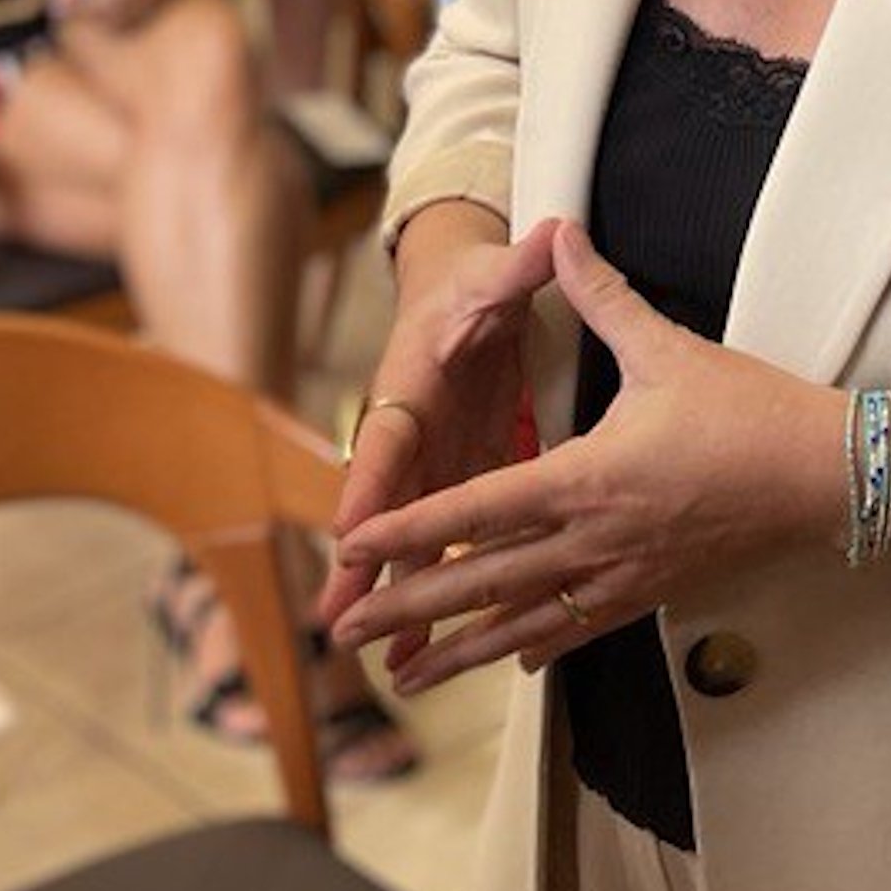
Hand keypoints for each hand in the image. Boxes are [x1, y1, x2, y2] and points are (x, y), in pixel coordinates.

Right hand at [312, 209, 560, 662]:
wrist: (458, 296)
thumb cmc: (474, 287)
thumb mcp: (496, 275)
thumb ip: (522, 265)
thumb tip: (551, 233)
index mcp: (410, 383)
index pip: (385, 438)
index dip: (367, 485)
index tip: (349, 531)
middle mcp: (411, 434)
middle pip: (381, 507)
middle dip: (361, 567)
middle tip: (340, 619)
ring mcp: (430, 466)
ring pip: (409, 540)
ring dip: (397, 594)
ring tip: (385, 656)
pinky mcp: (455, 483)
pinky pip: (441, 545)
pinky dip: (433, 591)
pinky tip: (430, 644)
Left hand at [329, 222, 837, 695]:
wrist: (826, 478)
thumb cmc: (750, 412)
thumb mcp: (668, 345)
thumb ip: (601, 293)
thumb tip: (560, 231)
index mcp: (588, 477)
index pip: (479, 509)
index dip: (411, 530)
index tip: (357, 547)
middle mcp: (595, 539)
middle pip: (483, 582)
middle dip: (408, 606)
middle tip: (347, 629)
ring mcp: (623, 575)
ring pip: (523, 623)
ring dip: (459, 649)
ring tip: (404, 673)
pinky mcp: (652, 592)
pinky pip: (578, 628)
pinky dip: (534, 645)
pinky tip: (508, 662)